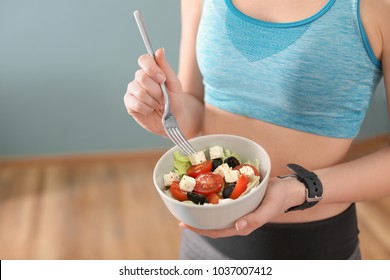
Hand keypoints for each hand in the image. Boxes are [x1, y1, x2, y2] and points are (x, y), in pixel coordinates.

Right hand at [124, 48, 183, 135]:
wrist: (174, 119)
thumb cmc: (175, 100)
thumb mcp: (174, 84)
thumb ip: (166, 67)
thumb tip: (159, 50)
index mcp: (150, 70)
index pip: (144, 60)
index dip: (151, 68)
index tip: (162, 79)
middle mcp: (139, 79)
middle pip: (141, 77)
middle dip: (156, 90)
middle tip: (163, 98)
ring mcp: (132, 91)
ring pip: (139, 92)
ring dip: (153, 101)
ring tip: (158, 105)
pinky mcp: (129, 103)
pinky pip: (136, 103)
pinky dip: (147, 108)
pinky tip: (150, 110)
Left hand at [180, 177, 304, 237]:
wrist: (287, 189)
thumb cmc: (279, 199)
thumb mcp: (269, 208)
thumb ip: (255, 219)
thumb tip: (237, 228)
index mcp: (242, 226)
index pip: (216, 231)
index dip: (200, 229)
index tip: (185, 223)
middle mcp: (237, 220)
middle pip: (212, 223)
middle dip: (196, 220)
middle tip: (181, 211)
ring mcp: (237, 211)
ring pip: (216, 213)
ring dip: (202, 210)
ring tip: (188, 202)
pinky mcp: (239, 201)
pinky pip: (222, 202)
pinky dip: (212, 199)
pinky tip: (204, 191)